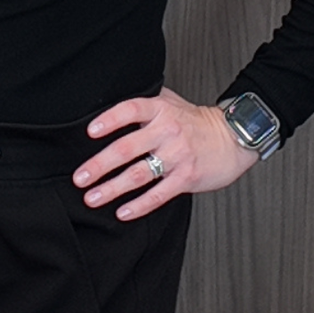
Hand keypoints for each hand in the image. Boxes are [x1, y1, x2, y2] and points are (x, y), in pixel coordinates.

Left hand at [73, 86, 261, 220]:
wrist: (233, 138)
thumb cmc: (197, 122)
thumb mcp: (172, 102)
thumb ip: (146, 103)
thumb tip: (112, 100)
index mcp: (161, 110)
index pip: (130, 110)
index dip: (109, 120)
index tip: (90, 132)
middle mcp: (167, 131)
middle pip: (127, 148)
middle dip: (99, 165)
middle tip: (80, 178)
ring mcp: (177, 156)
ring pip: (138, 174)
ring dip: (112, 188)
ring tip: (92, 198)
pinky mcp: (186, 177)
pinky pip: (158, 194)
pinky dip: (139, 205)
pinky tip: (123, 212)